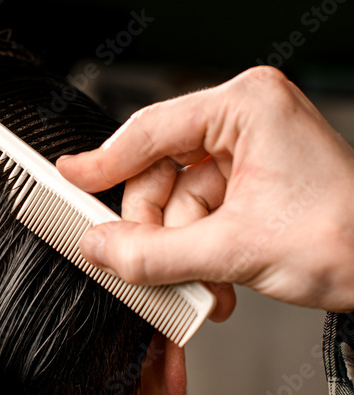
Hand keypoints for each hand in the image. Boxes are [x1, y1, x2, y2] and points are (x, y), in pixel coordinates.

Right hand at [57, 67, 353, 315]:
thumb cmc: (350, 238)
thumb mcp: (236, 250)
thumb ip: (155, 253)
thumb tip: (100, 248)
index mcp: (247, 106)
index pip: (152, 130)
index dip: (104, 162)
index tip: (69, 179)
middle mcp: (248, 119)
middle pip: (162, 174)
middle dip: (157, 232)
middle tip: (145, 269)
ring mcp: (253, 151)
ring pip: (180, 202)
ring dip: (183, 253)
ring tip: (204, 288)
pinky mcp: (257, 182)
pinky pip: (204, 216)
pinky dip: (202, 253)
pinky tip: (217, 281)